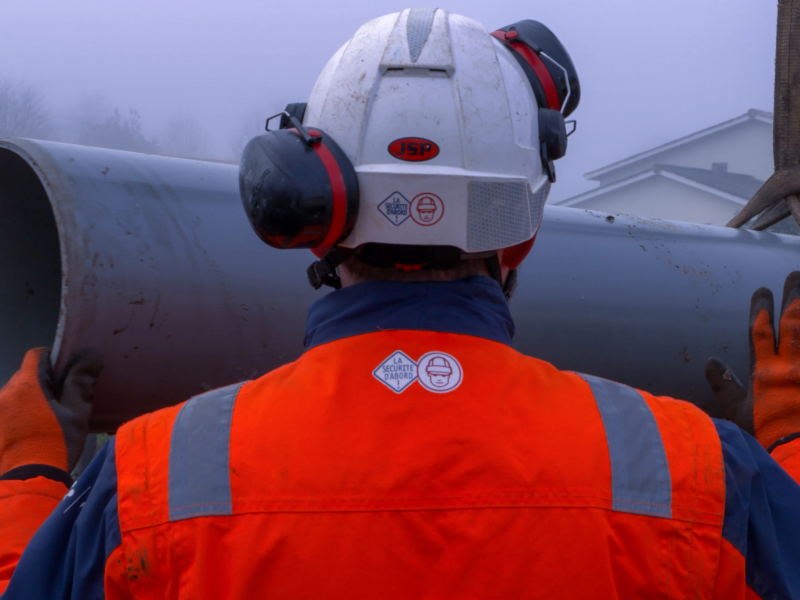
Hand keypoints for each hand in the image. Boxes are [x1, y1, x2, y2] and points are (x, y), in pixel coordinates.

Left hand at [0, 348, 102, 474]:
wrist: (28, 483)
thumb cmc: (56, 443)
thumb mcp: (76, 412)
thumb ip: (80, 380)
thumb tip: (90, 355)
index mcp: (26, 385)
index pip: (37, 355)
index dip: (54, 360)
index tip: (68, 375)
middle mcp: (4, 393)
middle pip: (26, 375)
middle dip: (44, 383)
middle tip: (63, 402)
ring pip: (17, 394)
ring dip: (31, 400)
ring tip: (47, 420)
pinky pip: (9, 410)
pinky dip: (21, 414)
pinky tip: (32, 432)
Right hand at [706, 271, 799, 450]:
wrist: (796, 455)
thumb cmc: (767, 438)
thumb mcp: (739, 414)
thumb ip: (724, 386)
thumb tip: (711, 362)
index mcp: (765, 373)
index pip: (760, 332)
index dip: (761, 309)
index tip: (762, 290)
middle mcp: (789, 367)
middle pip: (792, 323)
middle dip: (793, 296)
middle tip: (795, 274)